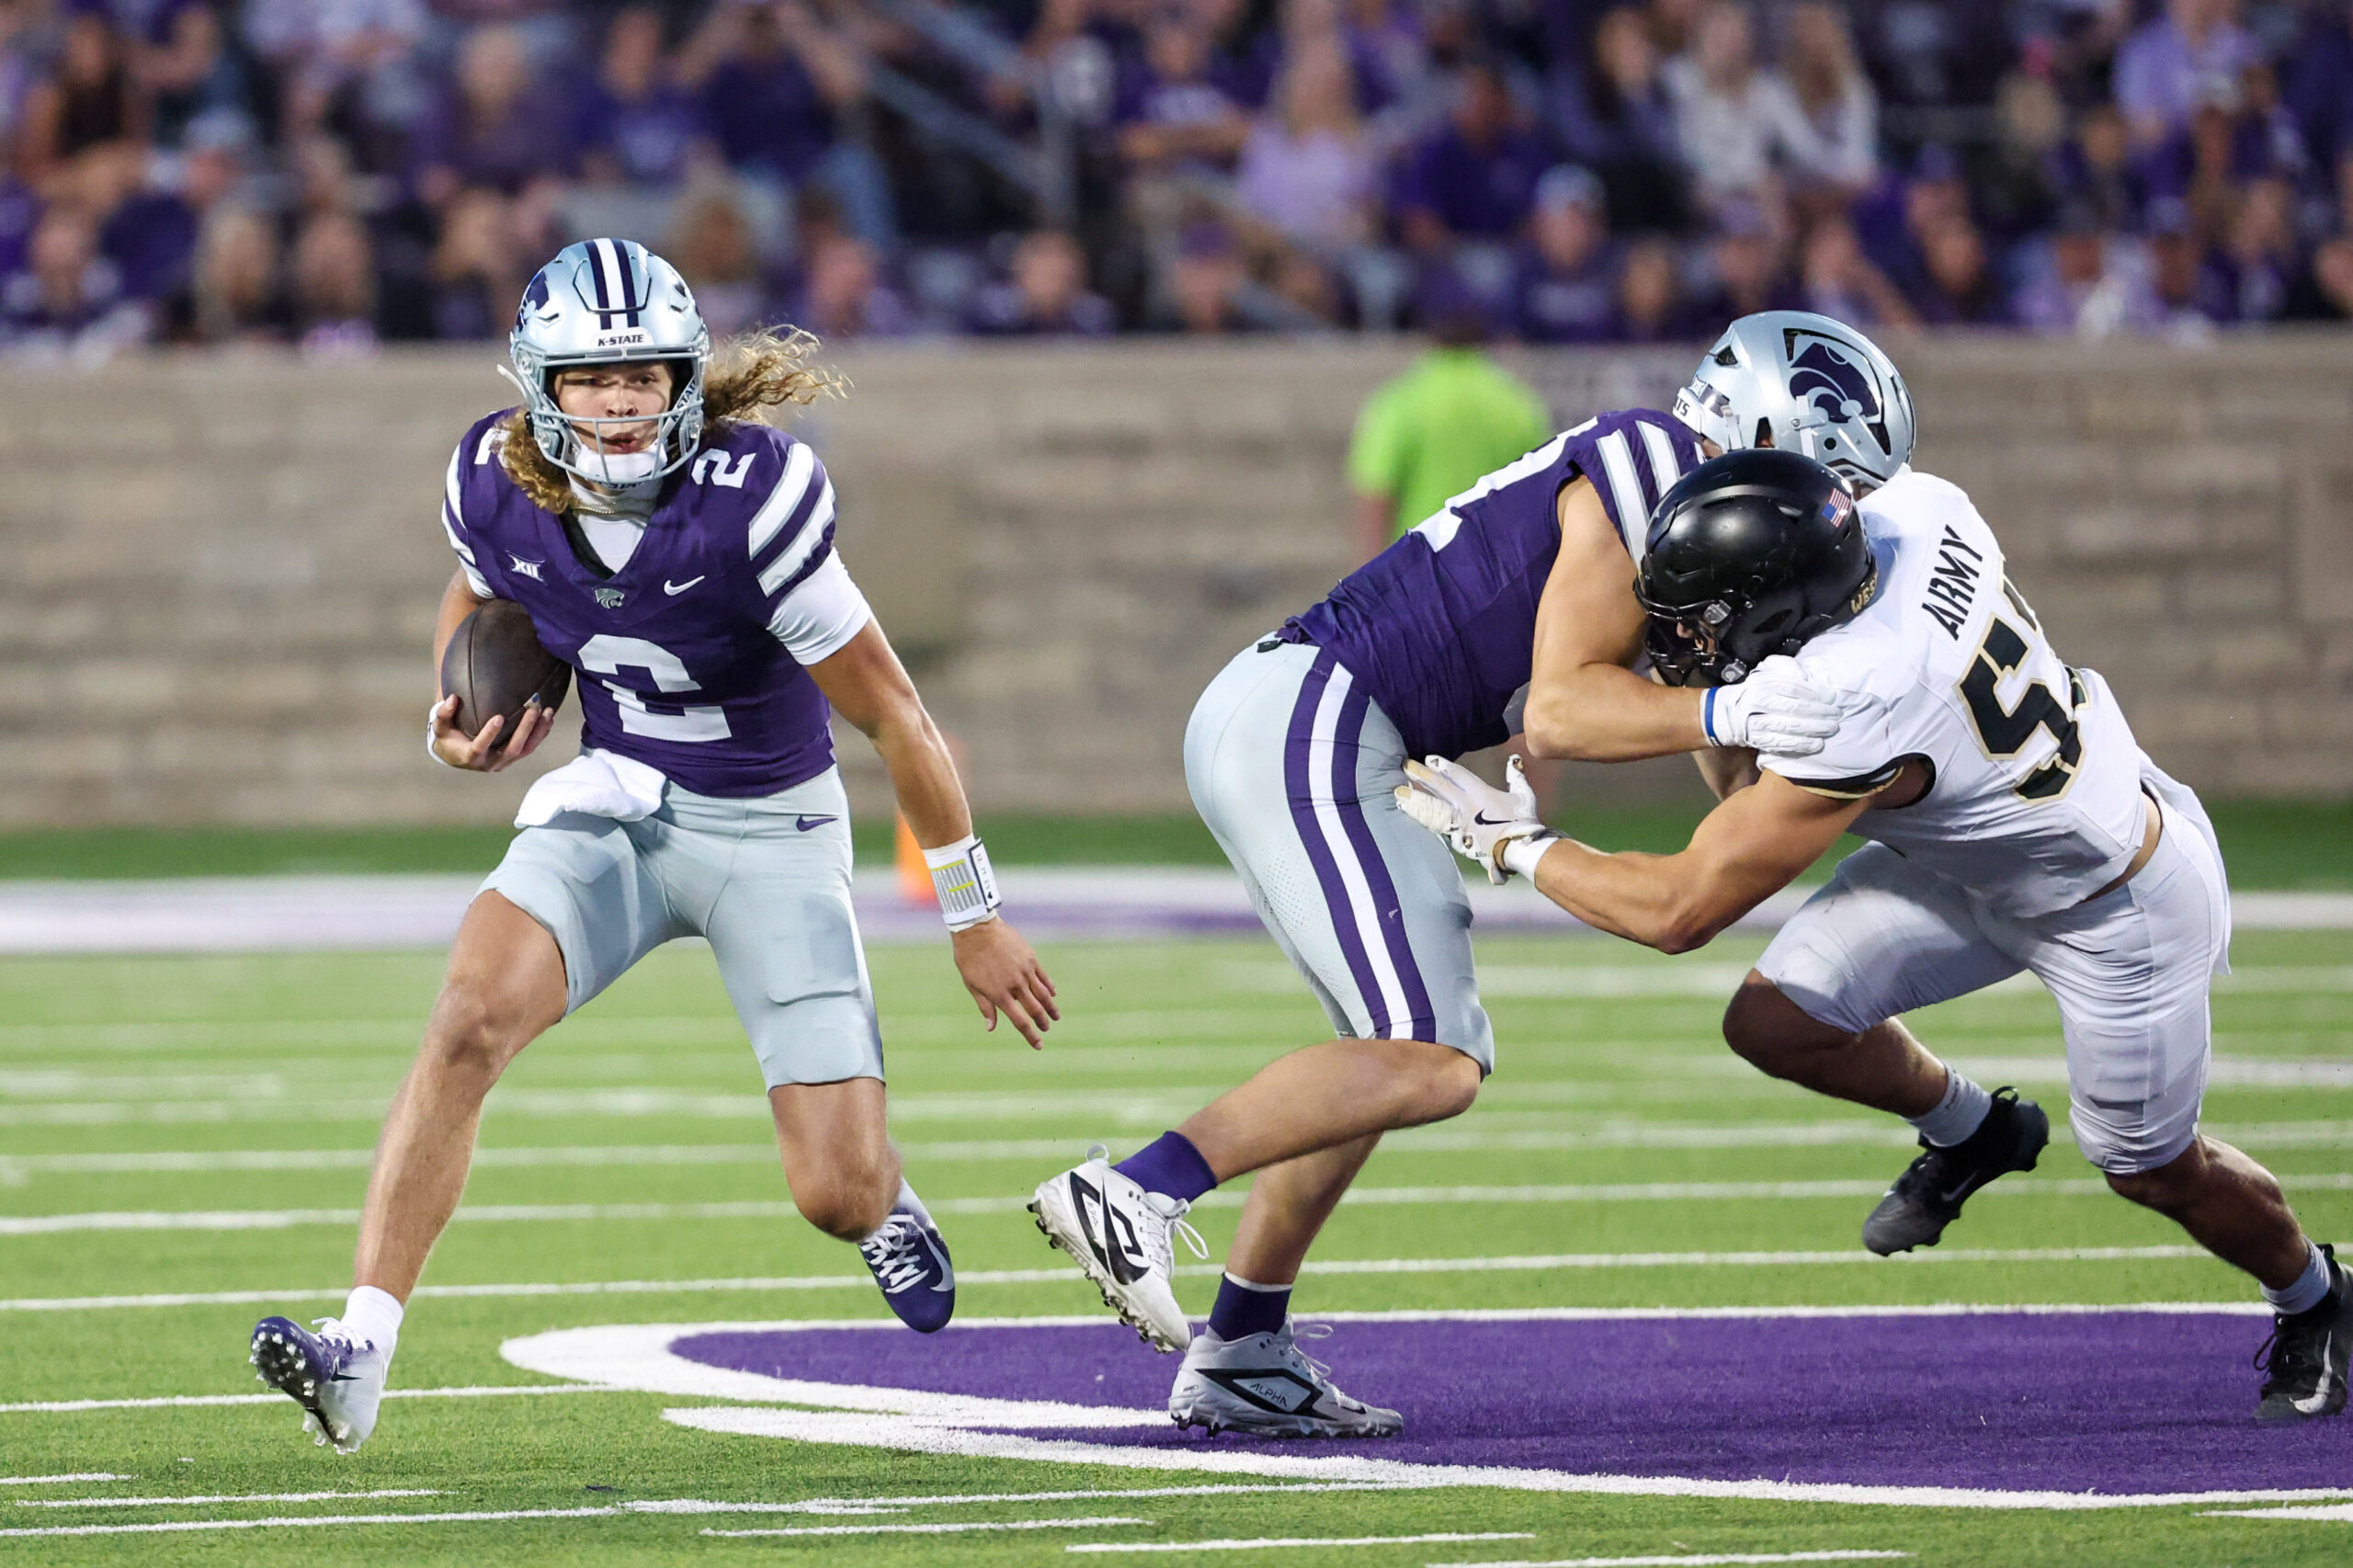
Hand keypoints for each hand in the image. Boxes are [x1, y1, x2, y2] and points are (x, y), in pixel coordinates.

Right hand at [428, 694, 553, 772]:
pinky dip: (540, 734)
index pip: (480, 747)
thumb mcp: (441, 727)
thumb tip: (451, 698)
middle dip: (524, 729)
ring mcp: (504, 762)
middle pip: (512, 749)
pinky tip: (549, 718)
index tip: (499, 717)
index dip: (490, 734)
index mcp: (471, 756)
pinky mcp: (513, 758)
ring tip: (548, 712)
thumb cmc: (448, 737)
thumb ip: (443, 714)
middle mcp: (490, 763)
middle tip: (533, 709)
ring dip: (538, 731)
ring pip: (525, 750)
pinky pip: (530, 747)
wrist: (457, 755)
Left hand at [950, 918, 1058, 1047]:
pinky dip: (1049, 987)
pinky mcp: (1030, 958)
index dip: (1030, 1035)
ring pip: (1043, 994)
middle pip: (1035, 1009)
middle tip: (1046, 1029)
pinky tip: (1053, 994)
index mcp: (1000, 994)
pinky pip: (1043, 976)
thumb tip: (990, 1028)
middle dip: (1042, 1022)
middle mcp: (1015, 985)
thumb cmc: (969, 959)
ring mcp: (1025, 970)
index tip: (1038, 1045)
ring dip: (1050, 1007)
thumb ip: (985, 1007)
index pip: (1020, 1021)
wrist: (977, 930)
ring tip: (1055, 1016)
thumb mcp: (972, 985)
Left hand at [1394, 754, 1547, 883]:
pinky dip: (1424, 820)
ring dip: (1415, 799)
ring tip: (1399, 794)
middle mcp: (1466, 805)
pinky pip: (1437, 827)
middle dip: (1422, 775)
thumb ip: (1516, 776)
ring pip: (1432, 807)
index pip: (1457, 775)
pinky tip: (1411, 816)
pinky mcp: (1457, 838)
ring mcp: (1459, 822)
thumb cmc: (1523, 821)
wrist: (1519, 848)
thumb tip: (1514, 758)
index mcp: (1480, 792)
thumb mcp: (1524, 794)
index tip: (1428, 758)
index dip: (1442, 765)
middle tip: (1405, 766)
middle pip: (1440, 787)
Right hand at [1703, 656, 1840, 755]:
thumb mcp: (1766, 670)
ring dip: (1813, 729)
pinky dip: (1800, 745)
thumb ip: (1786, 667)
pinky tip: (1816, 744)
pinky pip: (1781, 744)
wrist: (1726, 713)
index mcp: (1764, 683)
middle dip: (1819, 712)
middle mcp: (1759, 701)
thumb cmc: (1755, 689)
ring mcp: (1756, 722)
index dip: (1815, 693)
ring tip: (1831, 729)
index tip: (1832, 697)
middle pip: (1794, 707)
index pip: (1794, 687)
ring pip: (1788, 727)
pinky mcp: (1756, 740)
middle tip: (1837, 715)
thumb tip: (1804, 675)